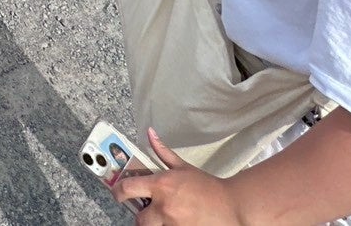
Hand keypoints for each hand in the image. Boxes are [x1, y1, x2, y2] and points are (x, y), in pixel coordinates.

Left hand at [114, 128, 238, 222]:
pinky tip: (178, 220)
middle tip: (149, 212)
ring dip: (155, 224)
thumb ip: (163, 152)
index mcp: (162, 185)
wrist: (233, 207)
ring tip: (167, 216)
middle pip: (138, 219)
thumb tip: (150, 133)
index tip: (118, 193)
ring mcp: (172, 224)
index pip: (127, 188)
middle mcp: (164, 206)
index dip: (118, 192)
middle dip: (142, 217)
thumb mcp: (183, 167)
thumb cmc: (208, 187)